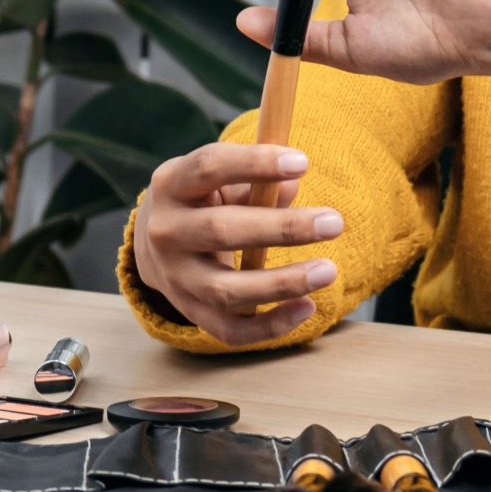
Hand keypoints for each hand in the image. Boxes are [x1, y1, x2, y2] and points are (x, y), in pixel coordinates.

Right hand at [130, 142, 343, 345]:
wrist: (156, 247)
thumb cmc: (203, 202)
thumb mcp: (220, 182)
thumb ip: (255, 182)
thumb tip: (291, 187)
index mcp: (171, 185)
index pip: (209, 167)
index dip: (255, 163)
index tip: (303, 162)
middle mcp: (166, 232)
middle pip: (222, 231)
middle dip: (283, 228)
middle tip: (334, 222)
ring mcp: (176, 278)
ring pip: (227, 289)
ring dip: (282, 283)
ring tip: (328, 271)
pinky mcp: (191, 313)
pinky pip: (231, 329)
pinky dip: (271, 325)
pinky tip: (307, 307)